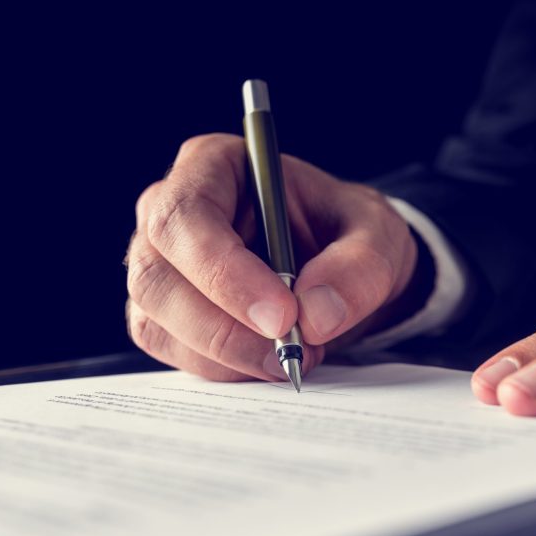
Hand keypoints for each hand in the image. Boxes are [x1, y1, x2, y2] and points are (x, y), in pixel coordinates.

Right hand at [126, 134, 418, 380]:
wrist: (342, 270)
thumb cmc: (349, 233)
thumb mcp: (378, 236)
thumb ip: (359, 267)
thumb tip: (316, 314)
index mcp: (213, 166)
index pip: (185, 215)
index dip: (224, 271)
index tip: (281, 315)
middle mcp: (170, 214)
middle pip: (157, 276)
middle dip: (225, 328)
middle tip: (291, 352)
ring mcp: (160, 267)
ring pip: (158, 322)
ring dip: (227, 355)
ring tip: (293, 356)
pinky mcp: (165, 315)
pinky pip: (174, 353)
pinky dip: (224, 369)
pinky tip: (269, 362)